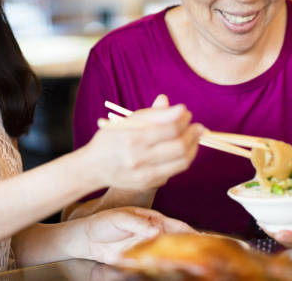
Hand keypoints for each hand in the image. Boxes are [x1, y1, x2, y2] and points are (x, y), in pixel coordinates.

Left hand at [80, 206, 194, 264]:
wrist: (87, 238)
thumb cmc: (104, 222)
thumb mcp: (120, 218)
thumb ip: (138, 224)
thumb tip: (156, 231)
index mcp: (153, 219)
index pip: (177, 226)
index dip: (192, 233)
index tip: (205, 240)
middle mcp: (154, 234)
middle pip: (177, 242)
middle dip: (191, 249)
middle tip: (205, 258)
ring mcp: (148, 248)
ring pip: (169, 255)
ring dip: (180, 261)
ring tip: (193, 268)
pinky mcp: (141, 260)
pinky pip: (156, 266)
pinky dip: (165, 269)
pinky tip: (172, 272)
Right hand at [85, 95, 203, 189]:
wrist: (93, 167)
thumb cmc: (112, 138)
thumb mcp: (128, 121)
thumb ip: (154, 114)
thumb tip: (179, 108)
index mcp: (133, 138)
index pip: (169, 128)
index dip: (183, 119)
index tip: (187, 112)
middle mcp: (139, 159)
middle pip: (179, 147)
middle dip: (193, 134)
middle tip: (198, 126)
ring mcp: (145, 175)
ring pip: (182, 162)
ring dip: (193, 148)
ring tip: (194, 138)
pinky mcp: (148, 184)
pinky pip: (174, 171)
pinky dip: (183, 159)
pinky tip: (183, 150)